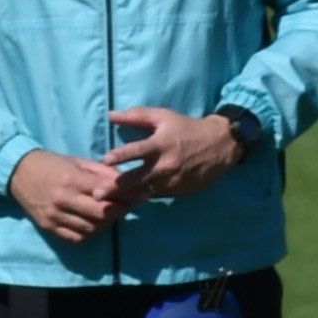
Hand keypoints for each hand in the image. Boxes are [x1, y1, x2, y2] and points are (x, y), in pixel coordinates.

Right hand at [8, 149, 131, 241]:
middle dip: (122, 210)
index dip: (128, 194)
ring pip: (92, 228)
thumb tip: (127, 181)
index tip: (142, 194)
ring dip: (107, 223)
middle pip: (103, 213)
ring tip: (114, 214)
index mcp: (72, 179)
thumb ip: (102, 172)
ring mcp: (55, 215)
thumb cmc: (51, 163)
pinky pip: (76, 237)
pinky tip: (95, 224)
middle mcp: (64, 199)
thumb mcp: (77, 161)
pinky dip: (90, 233)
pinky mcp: (48, 227)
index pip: (107, 192)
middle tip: (130, 206)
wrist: (17, 171)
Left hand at [102, 106, 238, 200]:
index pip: (136, 151)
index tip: (103, 160)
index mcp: (161, 144)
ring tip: (109, 201)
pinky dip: (146, 194)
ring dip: (128, 194)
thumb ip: (137, 115)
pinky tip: (133, 198)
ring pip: (146, 190)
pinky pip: (158, 194)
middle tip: (96, 195)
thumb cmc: (187, 128)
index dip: (119, 156)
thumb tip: (110, 115)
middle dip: (115, 187)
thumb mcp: (164, 116)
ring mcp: (173, 181)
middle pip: (136, 178)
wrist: (220, 145)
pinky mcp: (180, 191)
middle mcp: (166, 165)